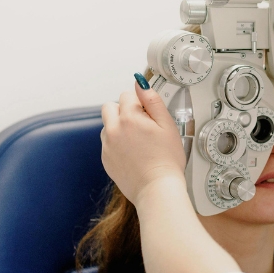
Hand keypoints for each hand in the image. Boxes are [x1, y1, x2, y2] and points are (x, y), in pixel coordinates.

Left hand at [100, 83, 186, 206]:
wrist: (157, 189)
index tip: (150, 115)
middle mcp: (113, 129)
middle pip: (110, 107)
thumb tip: (140, 83)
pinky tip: (133, 154)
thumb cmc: (167, 160)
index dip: (140, 103)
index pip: (127, 95)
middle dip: (123, 111)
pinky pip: (107, 143)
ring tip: (138, 142)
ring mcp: (107, 145)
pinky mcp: (106, 159)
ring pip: (107, 125)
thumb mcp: (168, 126)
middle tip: (141, 125)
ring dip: (119, 127)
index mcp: (129, 118)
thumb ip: (152, 101)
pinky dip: (117, 144)